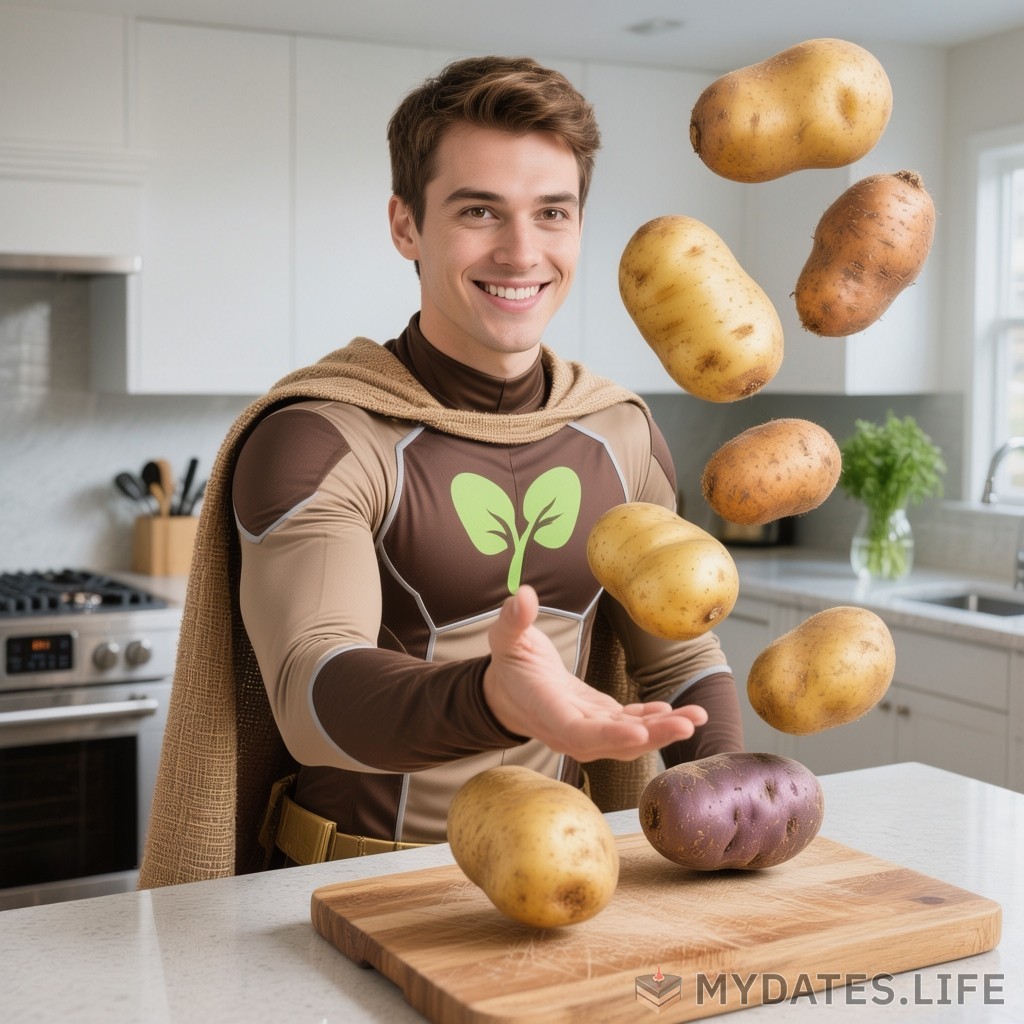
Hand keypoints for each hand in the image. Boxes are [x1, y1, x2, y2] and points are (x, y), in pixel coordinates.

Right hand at [483, 585, 707, 761]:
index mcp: (546, 709)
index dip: (608, 734)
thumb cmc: (508, 664)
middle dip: (651, 736)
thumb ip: (513, 620)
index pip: (577, 731)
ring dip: (661, 730)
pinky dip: (652, 721)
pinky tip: (674, 711)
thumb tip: (523, 595)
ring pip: (627, 737)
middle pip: (612, 741)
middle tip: (686, 725)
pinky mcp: (598, 720)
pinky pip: (628, 726)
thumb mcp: (505, 638)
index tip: (637, 731)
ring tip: (695, 718)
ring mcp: (586, 728)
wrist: (508, 692)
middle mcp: (568, 729)